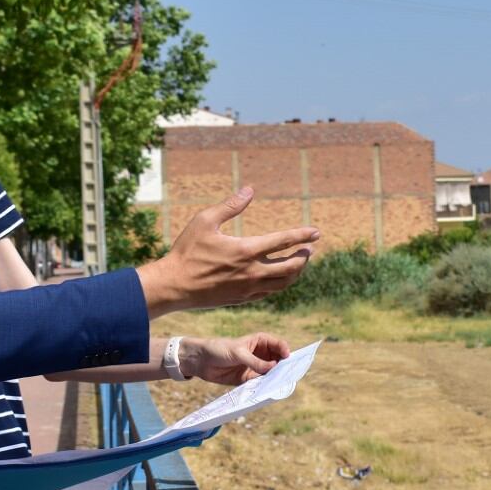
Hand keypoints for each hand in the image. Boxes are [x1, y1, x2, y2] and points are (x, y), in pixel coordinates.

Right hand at [136, 188, 317, 315]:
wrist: (174, 286)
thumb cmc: (187, 251)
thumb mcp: (205, 221)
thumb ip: (230, 205)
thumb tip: (249, 190)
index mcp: (246, 249)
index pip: (283, 241)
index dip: (302, 235)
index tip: (316, 232)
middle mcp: (252, 271)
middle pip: (291, 266)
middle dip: (304, 256)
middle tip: (309, 248)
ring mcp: (249, 288)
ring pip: (284, 283)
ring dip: (296, 272)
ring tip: (300, 262)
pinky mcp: (243, 299)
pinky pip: (270, 292)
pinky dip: (281, 283)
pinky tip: (280, 277)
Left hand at [182, 332, 291, 384]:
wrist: (201, 361)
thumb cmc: (219, 349)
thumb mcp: (238, 353)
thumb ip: (255, 361)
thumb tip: (272, 368)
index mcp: (260, 342)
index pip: (278, 345)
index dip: (285, 351)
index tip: (287, 358)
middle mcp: (261, 354)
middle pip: (278, 360)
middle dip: (283, 366)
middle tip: (288, 374)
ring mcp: (256, 367)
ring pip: (271, 373)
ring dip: (275, 378)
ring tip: (279, 384)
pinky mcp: (249, 379)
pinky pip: (260, 383)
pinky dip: (265, 386)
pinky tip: (268, 390)